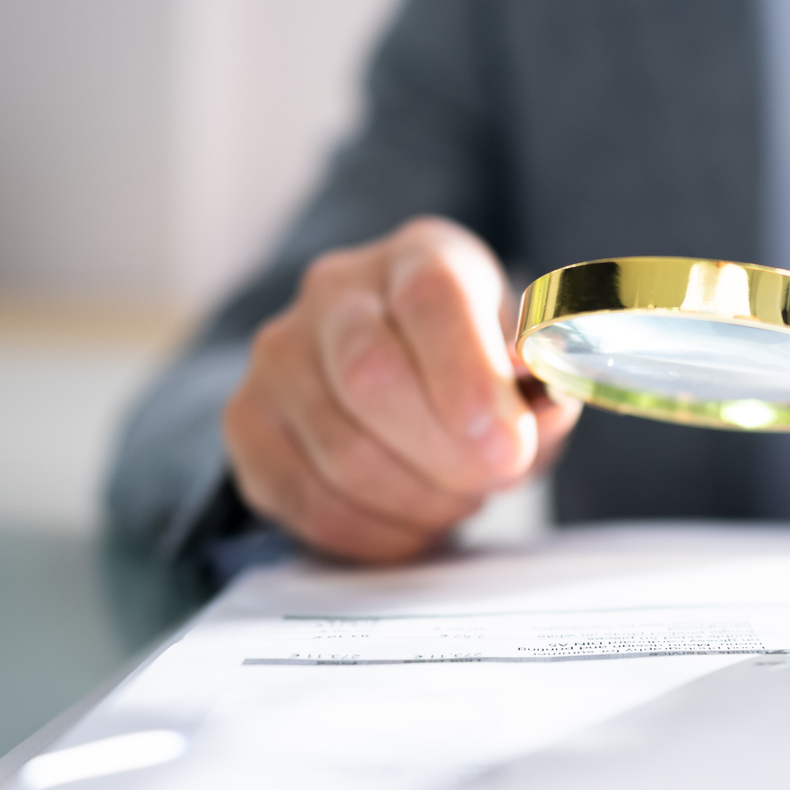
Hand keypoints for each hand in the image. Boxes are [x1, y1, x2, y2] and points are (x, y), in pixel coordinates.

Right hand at [223, 218, 579, 562]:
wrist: (406, 388)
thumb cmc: (479, 376)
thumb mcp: (531, 371)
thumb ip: (542, 389)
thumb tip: (533, 414)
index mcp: (420, 256)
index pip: (431, 298)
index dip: (469, 379)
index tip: (509, 446)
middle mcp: (336, 290)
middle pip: (370, 376)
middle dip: (444, 455)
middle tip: (492, 481)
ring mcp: (279, 354)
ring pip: (341, 452)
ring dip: (418, 500)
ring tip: (458, 497)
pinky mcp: (247, 422)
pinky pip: (306, 500)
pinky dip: (374, 533)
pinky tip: (413, 523)